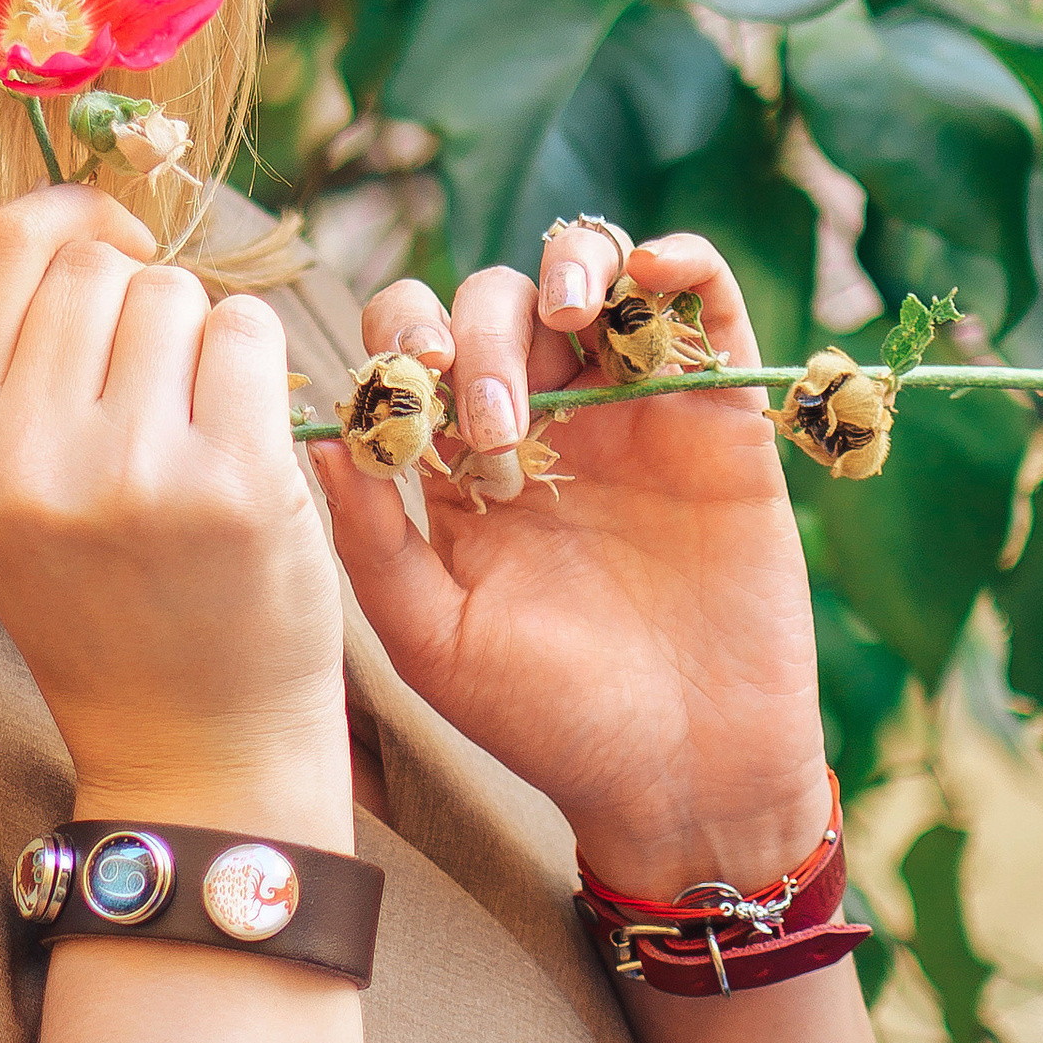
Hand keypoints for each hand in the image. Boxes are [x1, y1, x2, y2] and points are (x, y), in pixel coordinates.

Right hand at [0, 185, 350, 846]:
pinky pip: (250, 333)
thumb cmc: (109, 605)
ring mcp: (133, 469)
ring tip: (202, 429)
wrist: (192, 750)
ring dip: (205, 337)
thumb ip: (18, 369)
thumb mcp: (8, 497)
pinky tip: (250, 440)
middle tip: (164, 386)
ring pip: (178, 293)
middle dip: (144, 298)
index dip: (69, 216)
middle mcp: (31, 454)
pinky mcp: (234, 485)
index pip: (0, 246)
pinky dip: (260, 366)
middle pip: (99, 267)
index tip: (116, 242)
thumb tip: (85, 222)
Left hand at [314, 223, 827, 897]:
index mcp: (461, 461)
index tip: (409, 383)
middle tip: (496, 425)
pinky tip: (651, 272)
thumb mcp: (432, 635)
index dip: (401, 337)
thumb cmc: (547, 720)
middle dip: (481, 336)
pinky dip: (679, 263)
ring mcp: (633, 411)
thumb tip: (321, 433)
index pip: (414, 347)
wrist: (683, 780)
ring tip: (564, 323)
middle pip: (492, 303)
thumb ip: (370, 538)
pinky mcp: (721, 417)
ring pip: (589, 277)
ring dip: (565, 271)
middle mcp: (543, 419)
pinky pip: (704, 305)